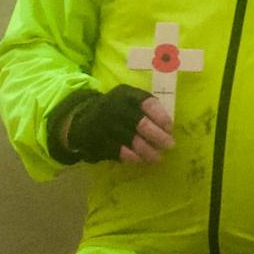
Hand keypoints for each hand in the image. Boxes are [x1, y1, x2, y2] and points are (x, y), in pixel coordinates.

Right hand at [51, 83, 166, 165]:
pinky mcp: (96, 139)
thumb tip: (168, 130)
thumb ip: (149, 111)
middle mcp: (114, 106)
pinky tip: (140, 160)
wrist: (83, 119)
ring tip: (158, 157)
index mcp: (126, 94)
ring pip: (131, 139)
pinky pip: (117, 150)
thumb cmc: (117, 111)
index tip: (170, 128)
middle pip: (140, 123)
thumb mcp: (130, 102)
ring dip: (147, 150)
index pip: (147, 102)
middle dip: (158, 136)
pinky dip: (131, 157)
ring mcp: (103, 123)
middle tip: (169, 145)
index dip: (161, 116)